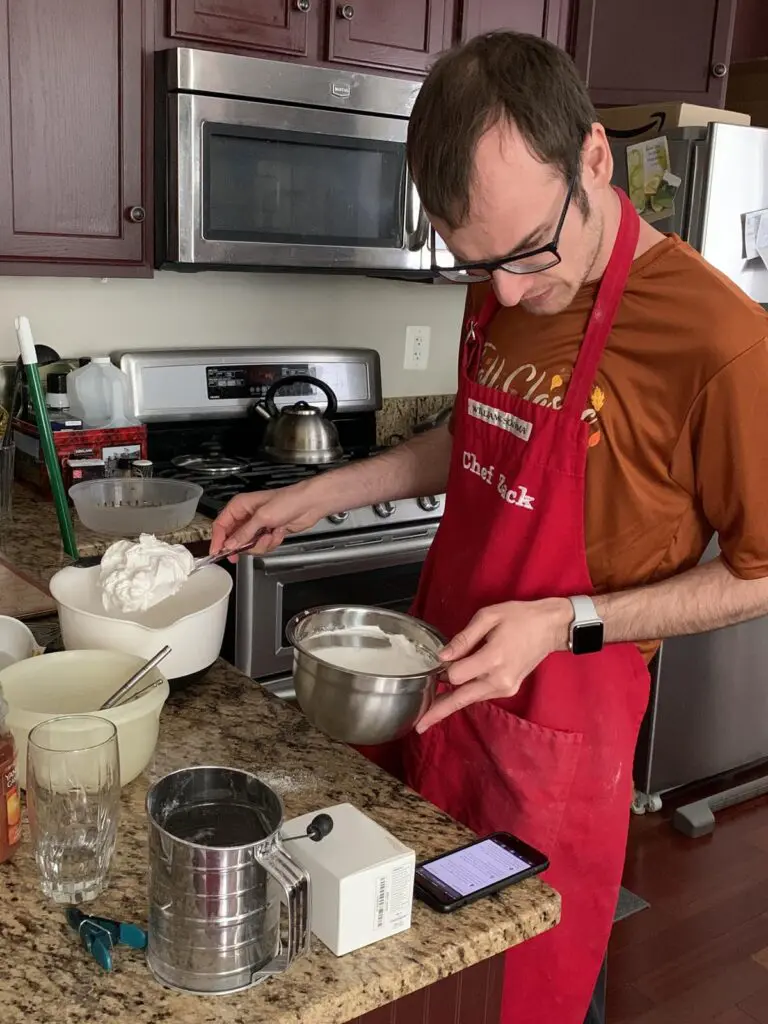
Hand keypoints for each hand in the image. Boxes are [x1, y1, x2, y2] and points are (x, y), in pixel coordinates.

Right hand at [210, 480, 327, 559]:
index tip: (217, 552)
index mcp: (240, 506)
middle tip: (245, 550)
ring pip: (248, 545)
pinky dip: (271, 543)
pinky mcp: (268, 533)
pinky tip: (278, 533)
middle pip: (234, 538)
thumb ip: (244, 533)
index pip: (220, 525)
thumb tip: (229, 544)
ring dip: (261, 544)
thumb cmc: (287, 501)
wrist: (309, 504)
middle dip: (243, 545)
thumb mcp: (262, 517)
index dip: (218, 540)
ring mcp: (257, 526)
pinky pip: (262, 546)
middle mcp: (246, 516)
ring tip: (270, 535)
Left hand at [415, 598, 572, 732]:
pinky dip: (465, 693)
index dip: (442, 669)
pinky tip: (452, 691)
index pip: (456, 676)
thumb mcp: (488, 617)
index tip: (436, 662)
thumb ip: (463, 638)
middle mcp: (499, 680)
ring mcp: (505, 688)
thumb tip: (442, 657)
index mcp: (493, 659)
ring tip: (430, 706)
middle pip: (460, 699)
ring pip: (469, 699)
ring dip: (450, 700)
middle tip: (419, 725)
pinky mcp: (508, 690)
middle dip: (438, 711)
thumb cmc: (519, 617)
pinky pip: (479, 694)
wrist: (549, 627)